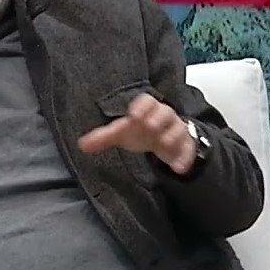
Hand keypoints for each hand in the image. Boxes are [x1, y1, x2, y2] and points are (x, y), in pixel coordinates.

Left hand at [78, 93, 196, 174]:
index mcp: (146, 109)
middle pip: (164, 112)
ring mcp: (176, 130)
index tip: (134, 115)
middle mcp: (163, 116)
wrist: (163, 137)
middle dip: (157, 118)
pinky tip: (178, 168)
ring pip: (178, 129)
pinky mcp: (185, 145)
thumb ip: (103, 137)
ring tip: (164, 144)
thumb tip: (81, 145)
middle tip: (149, 126)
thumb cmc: (140, 130)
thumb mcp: (121, 132)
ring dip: (172, 136)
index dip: (141, 107)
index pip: (146, 101)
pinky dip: (184, 158)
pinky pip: (187, 149)